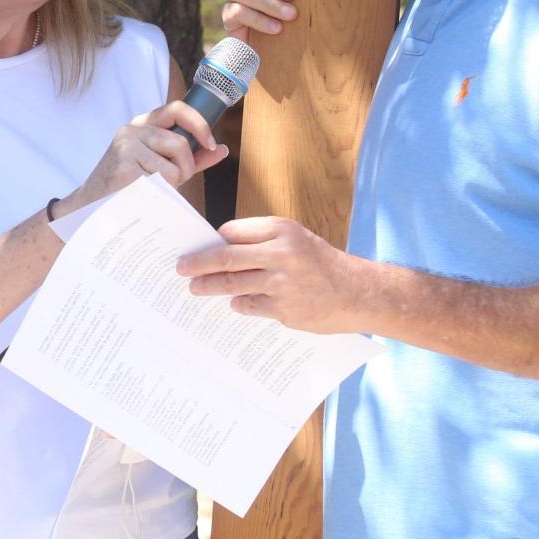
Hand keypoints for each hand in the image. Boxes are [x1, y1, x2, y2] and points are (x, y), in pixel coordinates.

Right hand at [63, 104, 227, 213]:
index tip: (210, 144)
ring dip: (173, 182)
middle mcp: (134, 128)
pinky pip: (162, 179)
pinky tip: (143, 194)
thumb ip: (191, 157)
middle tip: (173, 181)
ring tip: (154, 189)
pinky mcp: (124, 163)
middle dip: (185, 168)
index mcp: (144, 124)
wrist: (90, 205)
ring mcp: (127, 144)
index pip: (178, 108)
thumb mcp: (161, 166)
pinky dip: (160, 192)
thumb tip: (221, 149)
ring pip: (174, 164)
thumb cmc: (128, 186)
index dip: (199, 124)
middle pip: (181, 143)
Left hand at [177, 216, 365, 333]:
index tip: (193, 246)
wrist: (358, 292)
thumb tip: (220, 248)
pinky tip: (233, 303)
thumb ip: (262, 242)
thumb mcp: (295, 240)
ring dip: (209, 287)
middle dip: (198, 264)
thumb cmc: (321, 263)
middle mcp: (281, 253)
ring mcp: (282, 283)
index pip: (232, 232)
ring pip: (233, 284)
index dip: (211, 241)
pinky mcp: (284, 309)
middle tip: (180, 268)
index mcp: (281, 229)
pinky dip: (238, 304)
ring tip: (195, 289)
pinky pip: (249, 306)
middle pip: (226, 258)